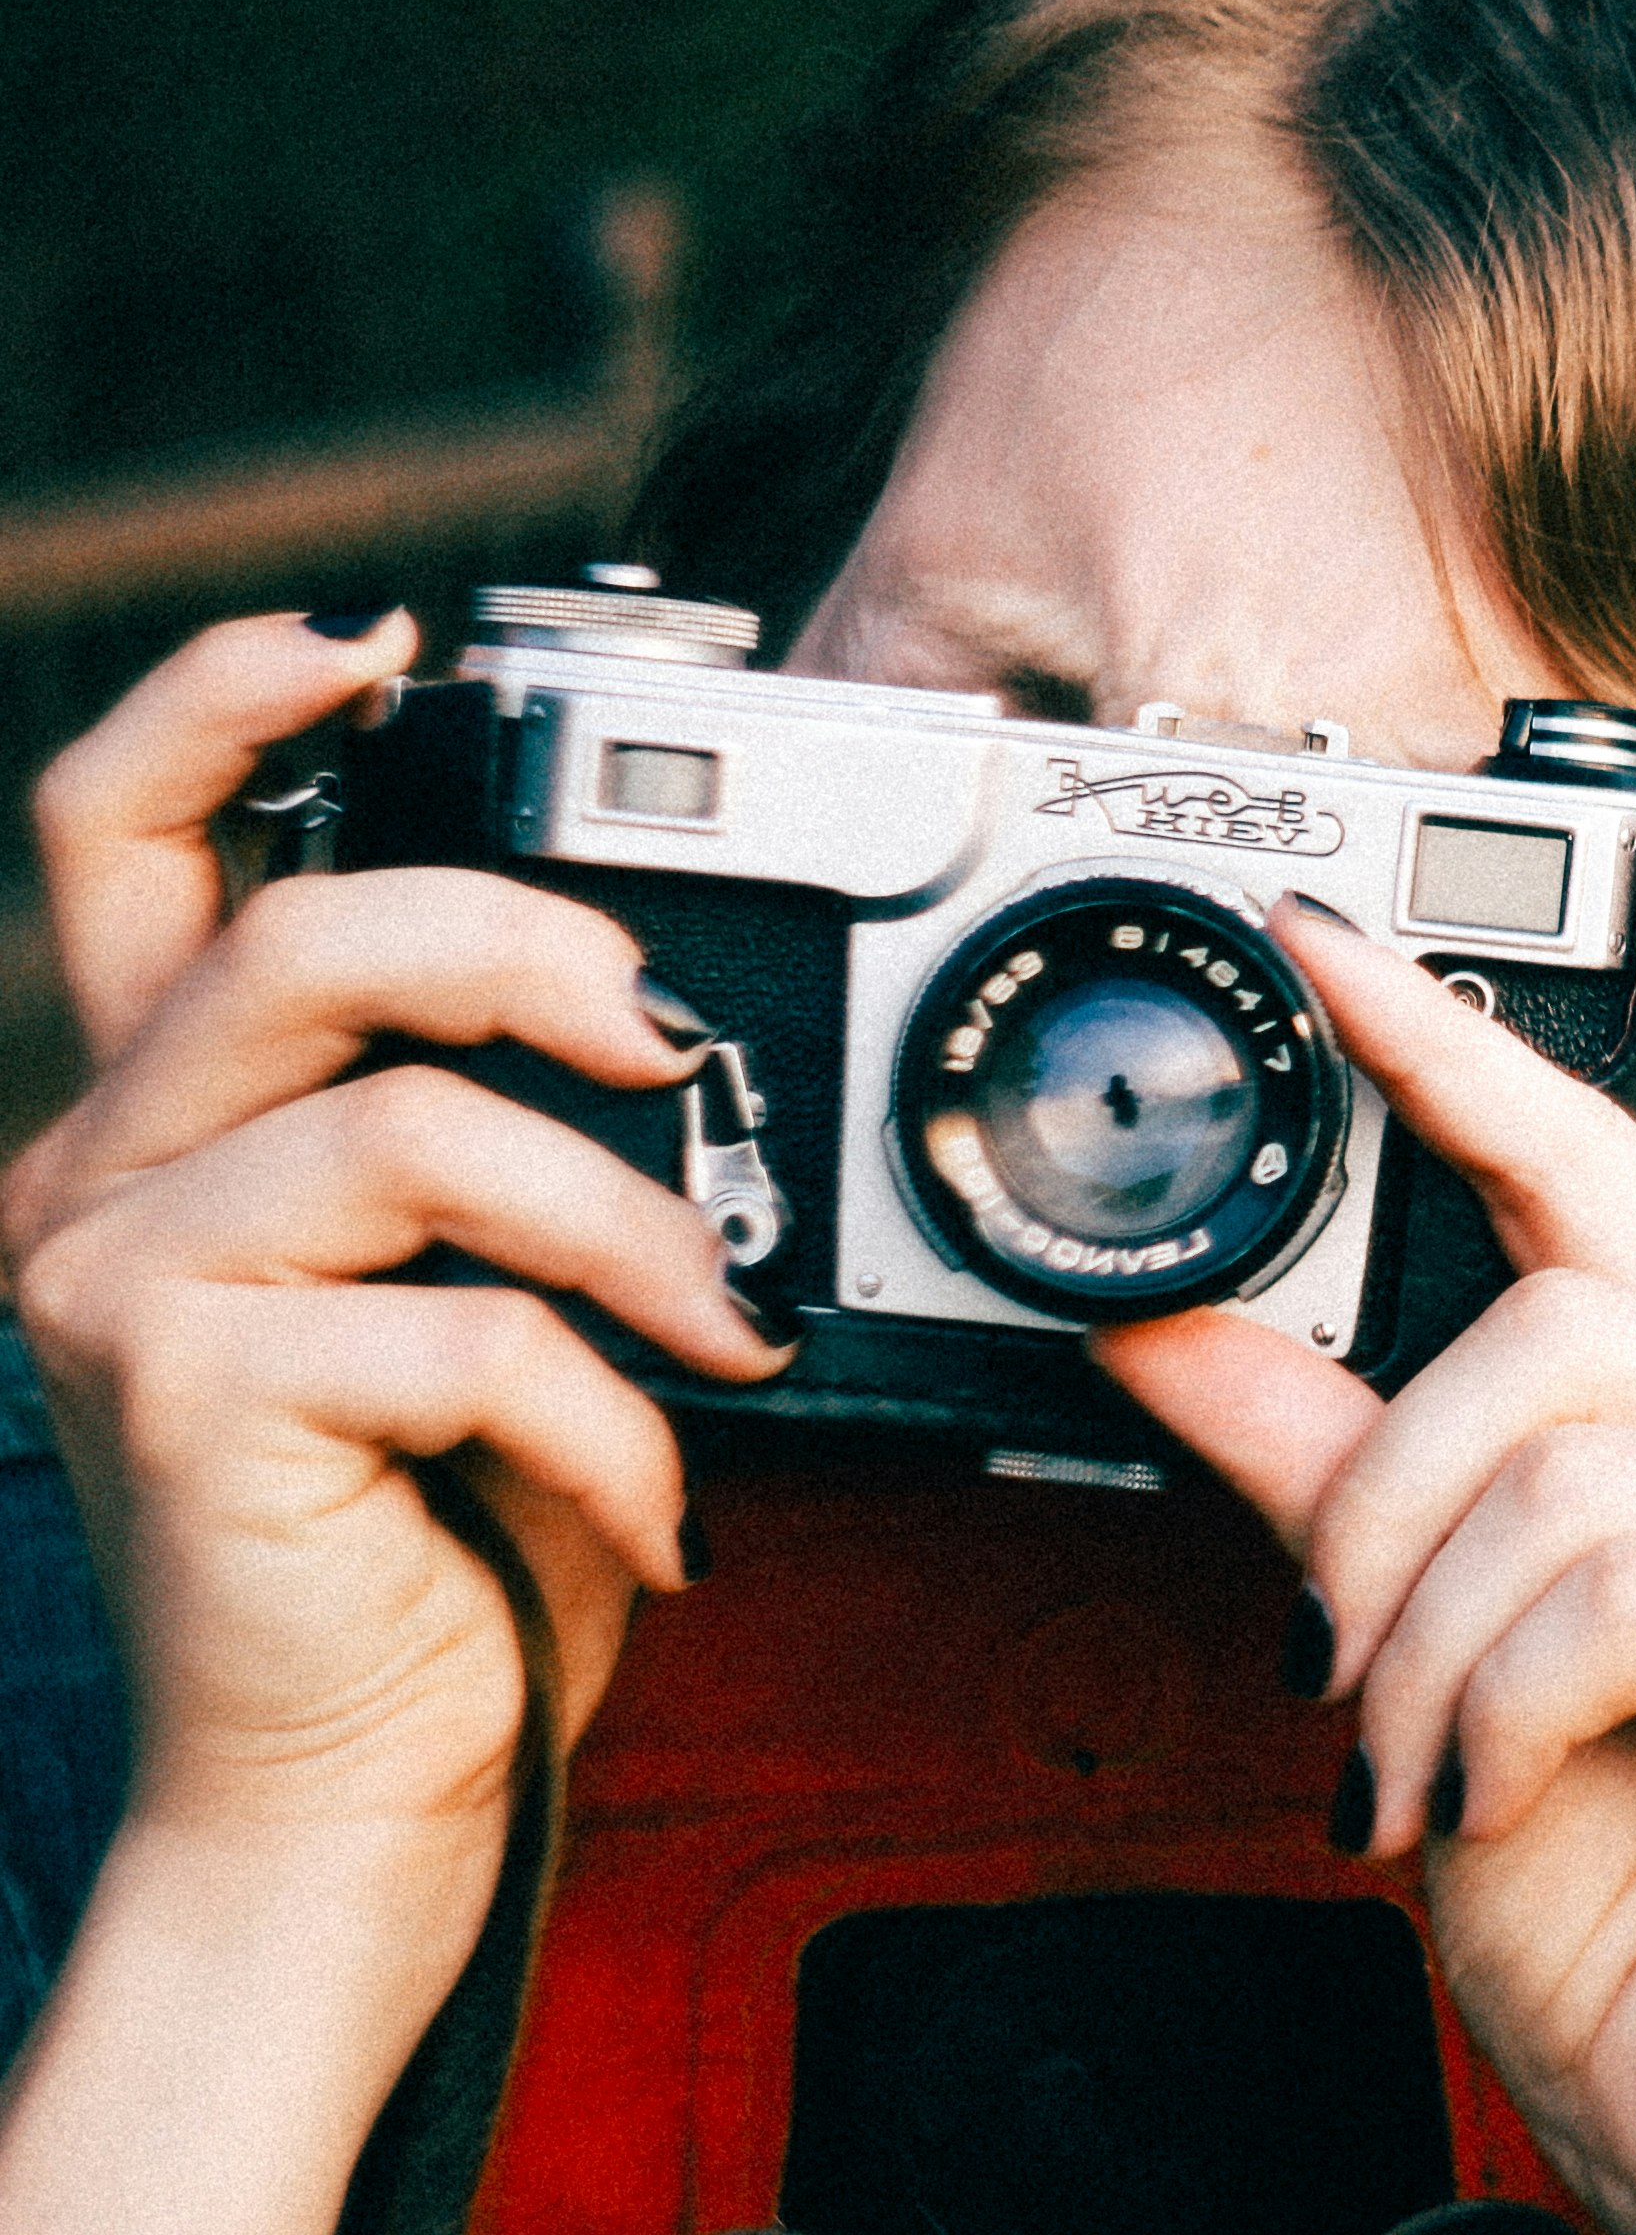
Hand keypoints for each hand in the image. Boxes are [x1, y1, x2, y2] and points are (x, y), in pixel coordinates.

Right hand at [0, 618, 788, 2232]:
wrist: (357, 1801)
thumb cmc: (448, 1542)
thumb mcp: (487, 1288)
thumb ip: (509, 1134)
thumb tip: (672, 1005)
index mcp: (168, 1116)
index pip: (121, 831)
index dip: (226, 698)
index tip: (381, 646)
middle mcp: (98, 1176)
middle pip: (291, 936)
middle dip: (524, 949)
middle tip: (675, 1045)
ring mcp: (118, 1288)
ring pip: (408, 1129)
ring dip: (626, 1232)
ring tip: (724, 1337)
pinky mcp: (187, 1405)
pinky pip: (461, 1332)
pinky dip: (613, 1415)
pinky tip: (658, 1499)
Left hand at [1092, 900, 1635, 2234]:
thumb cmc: (1619, 1907)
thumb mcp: (1412, 1662)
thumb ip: (1324, 1474)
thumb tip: (1167, 1313)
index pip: (1604, 1174)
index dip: (1459, 1059)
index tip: (1319, 948)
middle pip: (1561, 1325)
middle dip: (1384, 1508)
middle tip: (1328, 1687)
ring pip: (1579, 1463)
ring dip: (1430, 1642)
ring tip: (1418, 1775)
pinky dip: (1514, 1703)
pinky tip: (1509, 1793)